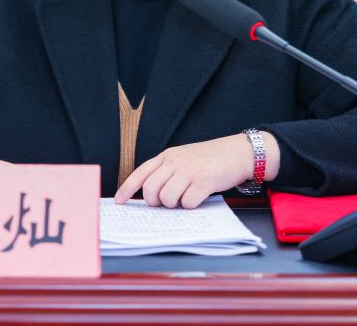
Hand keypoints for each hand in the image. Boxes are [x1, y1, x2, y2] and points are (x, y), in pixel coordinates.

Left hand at [114, 132, 278, 208]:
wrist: (237, 152)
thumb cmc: (210, 159)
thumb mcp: (184, 158)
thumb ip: (168, 172)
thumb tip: (153, 197)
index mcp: (167, 156)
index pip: (140, 173)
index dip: (127, 189)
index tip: (119, 201)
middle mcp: (174, 162)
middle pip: (151, 190)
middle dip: (155, 203)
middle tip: (166, 203)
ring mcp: (188, 171)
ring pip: (167, 198)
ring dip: (174, 205)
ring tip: (185, 198)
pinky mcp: (203, 181)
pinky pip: (187, 203)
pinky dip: (191, 205)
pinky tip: (199, 197)